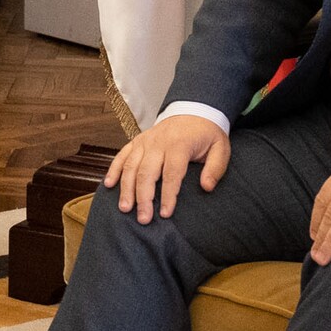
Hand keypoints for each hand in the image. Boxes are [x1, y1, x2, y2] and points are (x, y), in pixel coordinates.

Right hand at [104, 113, 231, 224]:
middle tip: (143, 218)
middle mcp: (158, 142)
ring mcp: (145, 141)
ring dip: (126, 188)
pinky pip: (122, 156)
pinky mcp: (136, 141)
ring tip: (125, 208)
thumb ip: (215, 168)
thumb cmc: (207, 134)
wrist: (193, 111)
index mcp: (179, 144)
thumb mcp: (220, 148)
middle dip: (143, 197)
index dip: (168, 195)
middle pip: (147, 172)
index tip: (165, 213)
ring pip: (130, 166)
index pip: (171, 173)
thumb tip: (206, 187)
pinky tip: (109, 185)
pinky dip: (113, 170)